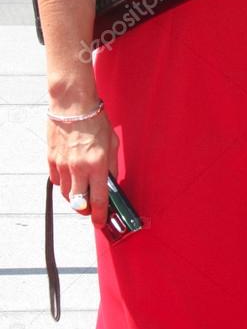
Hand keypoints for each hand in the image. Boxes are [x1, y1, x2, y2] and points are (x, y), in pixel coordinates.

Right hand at [47, 110, 118, 225]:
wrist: (73, 106)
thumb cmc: (96, 121)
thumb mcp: (112, 142)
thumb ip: (111, 165)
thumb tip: (111, 183)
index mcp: (97, 164)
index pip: (99, 199)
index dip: (100, 215)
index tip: (101, 222)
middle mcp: (79, 168)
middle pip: (79, 203)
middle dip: (86, 210)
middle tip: (91, 207)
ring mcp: (63, 165)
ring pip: (67, 195)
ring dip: (75, 197)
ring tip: (82, 190)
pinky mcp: (52, 160)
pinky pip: (57, 181)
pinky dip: (64, 184)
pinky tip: (71, 176)